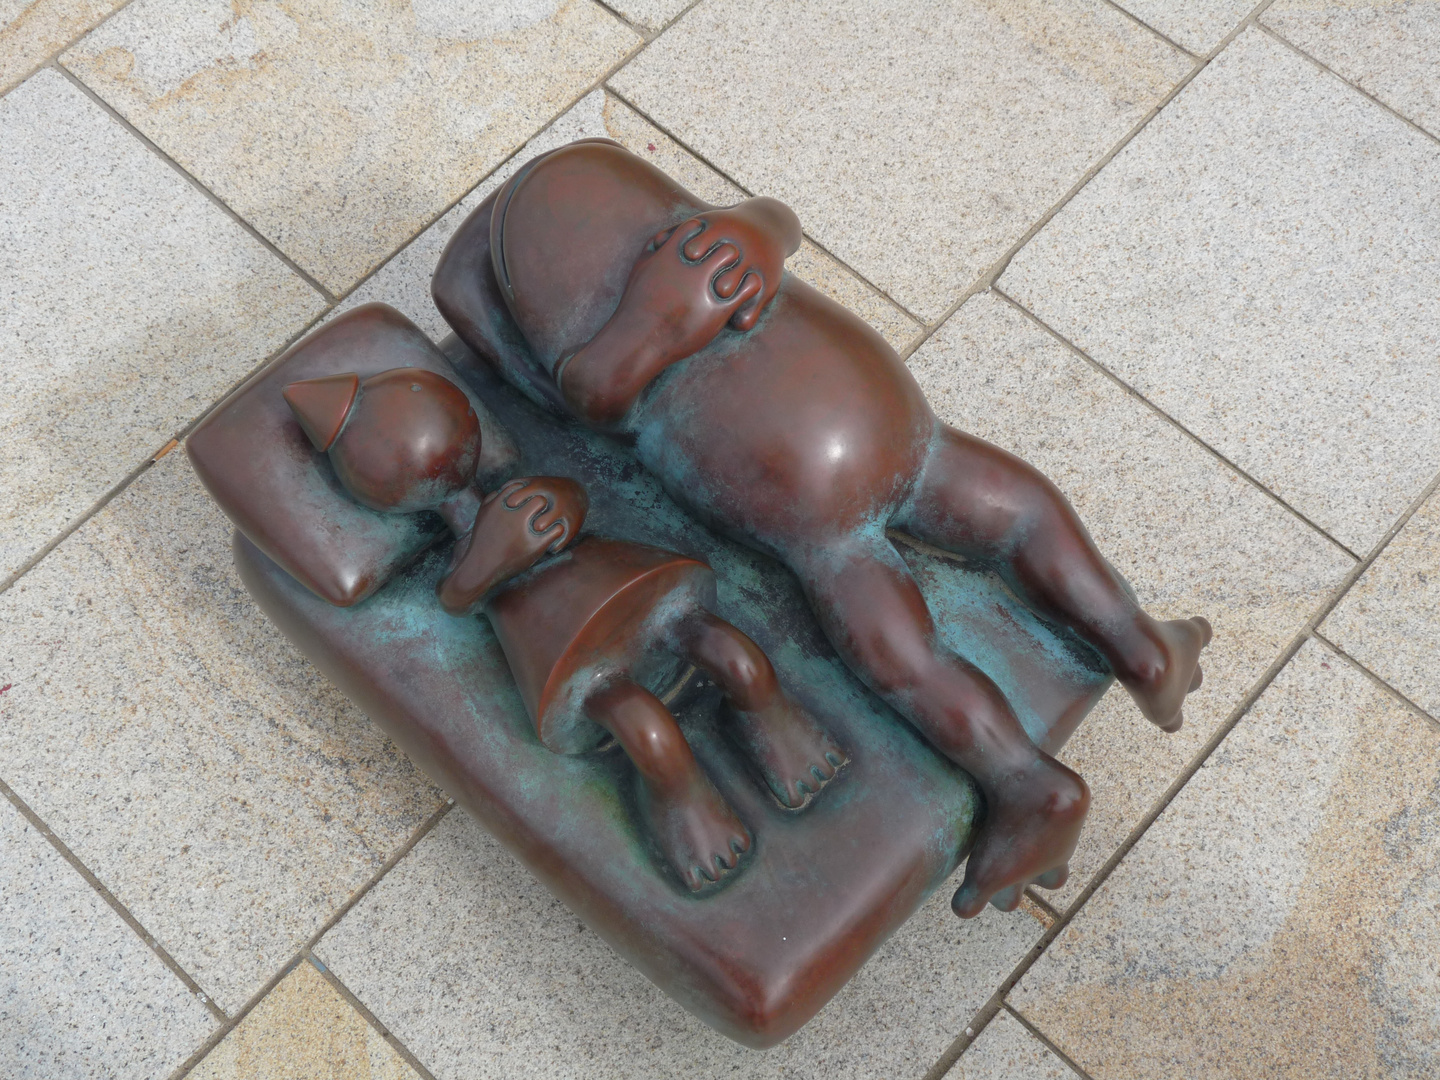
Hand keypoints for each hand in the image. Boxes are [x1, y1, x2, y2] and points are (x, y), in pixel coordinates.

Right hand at [436, 477, 587, 615]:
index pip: (523, 487)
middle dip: (542, 502)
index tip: (530, 502)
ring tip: (551, 521)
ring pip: (548, 511)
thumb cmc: (482, 540)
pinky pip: (556, 530)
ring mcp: (525, 530)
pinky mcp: (535, 545)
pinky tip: (554, 535)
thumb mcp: (482, 515)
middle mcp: (514, 515)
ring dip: (552, 514)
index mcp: (501, 505)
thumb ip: (492, 499)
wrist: (480, 567)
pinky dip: (558, 530)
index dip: (528, 493)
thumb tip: (502, 489)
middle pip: (539, 497)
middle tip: (544, 512)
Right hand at [556, 196, 802, 425]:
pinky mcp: (718, 310)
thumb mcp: (641, 268)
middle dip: (728, 251)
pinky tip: (747, 292)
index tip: (708, 247)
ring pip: (736, 261)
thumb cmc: (637, 305)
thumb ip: (655, 248)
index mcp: (672, 253)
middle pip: (722, 243)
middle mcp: (691, 266)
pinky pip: (746, 289)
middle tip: (730, 262)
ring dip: (741, 266)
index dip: (706, 236)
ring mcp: (705, 287)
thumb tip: (664, 237)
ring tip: (741, 275)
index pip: (698, 228)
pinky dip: (750, 287)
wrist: (638, 339)